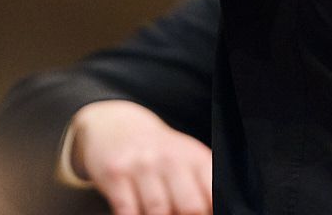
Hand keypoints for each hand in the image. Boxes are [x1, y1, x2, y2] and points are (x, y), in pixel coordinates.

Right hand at [69, 100, 211, 214]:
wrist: (118, 125)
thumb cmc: (160, 153)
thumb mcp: (189, 159)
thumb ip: (206, 187)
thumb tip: (215, 211)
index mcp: (195, 158)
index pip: (214, 194)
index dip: (211, 211)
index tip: (203, 213)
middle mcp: (170, 159)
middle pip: (190, 207)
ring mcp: (142, 166)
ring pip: (158, 212)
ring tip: (157, 212)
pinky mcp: (116, 174)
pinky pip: (128, 212)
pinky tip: (137, 212)